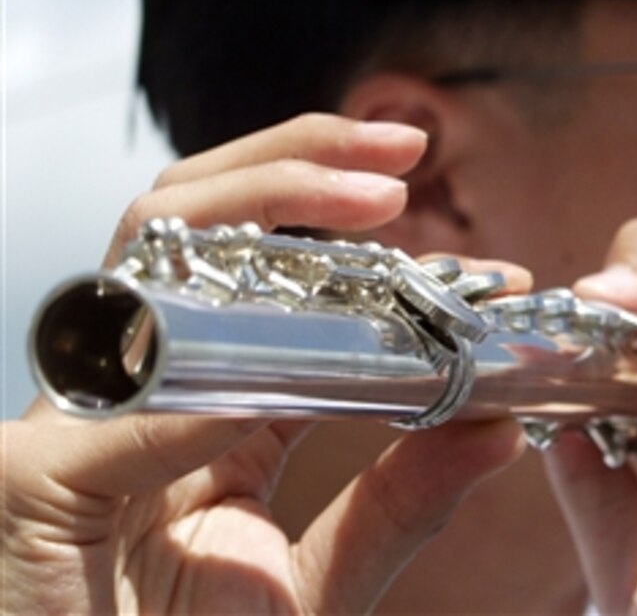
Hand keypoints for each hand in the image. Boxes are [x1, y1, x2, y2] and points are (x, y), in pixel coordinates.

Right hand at [2, 114, 526, 612]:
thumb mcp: (307, 586)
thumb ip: (390, 509)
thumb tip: (498, 431)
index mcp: (199, 412)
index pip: (265, 287)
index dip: (361, 247)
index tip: (480, 264)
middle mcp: (133, 394)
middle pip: (194, 227)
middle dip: (297, 165)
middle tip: (400, 153)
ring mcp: (76, 427)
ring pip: (144, 254)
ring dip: (259, 202)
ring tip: (370, 196)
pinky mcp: (28, 489)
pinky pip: (116, 412)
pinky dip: (199, 386)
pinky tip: (270, 378)